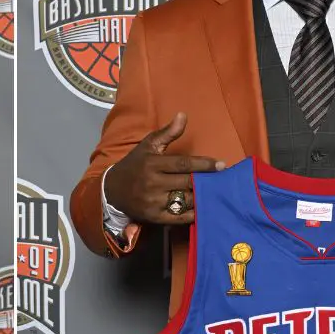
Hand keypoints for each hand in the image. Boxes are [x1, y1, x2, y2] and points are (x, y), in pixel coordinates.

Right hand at [104, 112, 225, 224]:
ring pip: (185, 201)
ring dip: (201, 197)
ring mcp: (153, 202)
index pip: (183, 164)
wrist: (112, 190)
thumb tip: (183, 115)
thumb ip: (167, 132)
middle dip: (206, 181)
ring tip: (215, 193)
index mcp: (152, 163)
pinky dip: (192, 214)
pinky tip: (202, 208)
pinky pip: (179, 217)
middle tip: (222, 180)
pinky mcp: (154, 217)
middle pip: (187, 183)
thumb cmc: (135, 164)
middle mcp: (152, 183)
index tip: (221, 165)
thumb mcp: (148, 146)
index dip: (204, 164)